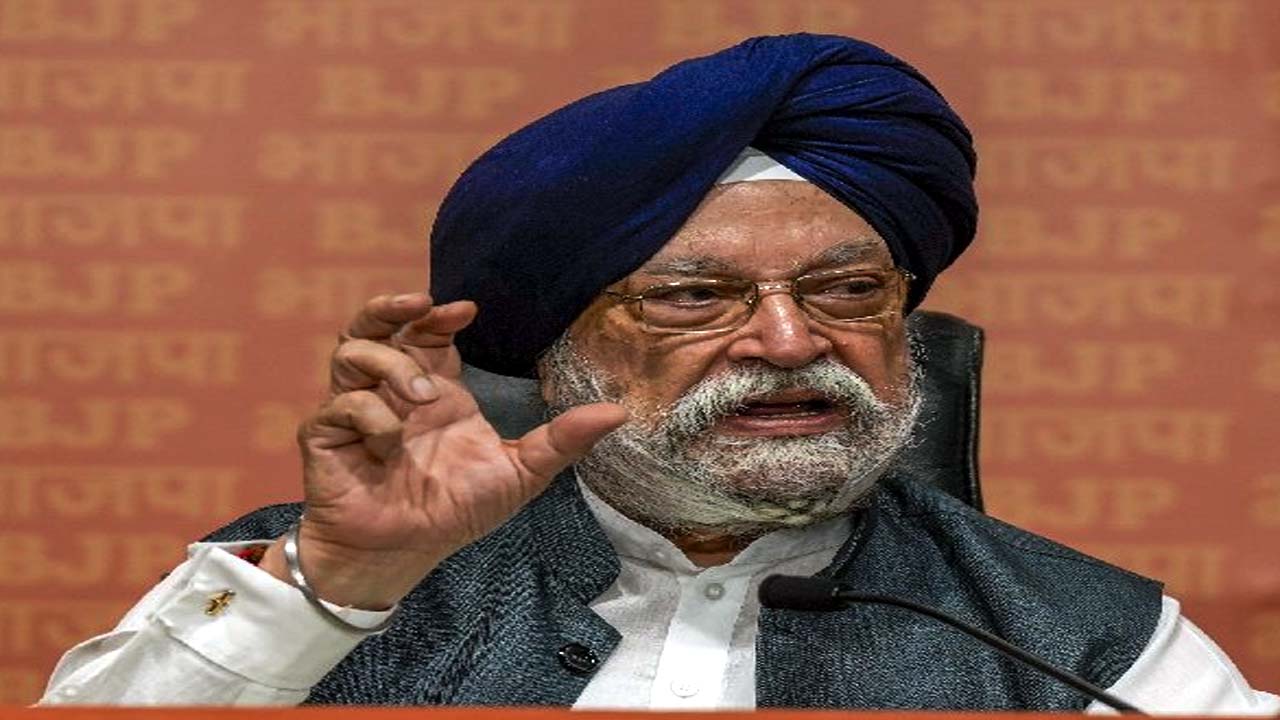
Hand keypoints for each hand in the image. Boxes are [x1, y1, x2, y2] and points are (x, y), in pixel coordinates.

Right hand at [259, 292, 626, 608]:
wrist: (404, 553)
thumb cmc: (454, 510)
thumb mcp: (519, 473)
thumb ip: (561, 441)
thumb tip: (617, 413)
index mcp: (433, 390)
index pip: (426, 332)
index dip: (438, 314)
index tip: (466, 310)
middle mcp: (391, 391)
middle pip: (375, 325)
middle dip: (392, 306)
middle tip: (420, 304)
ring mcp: (355, 409)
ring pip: (351, 352)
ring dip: (390, 364)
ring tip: (421, 397)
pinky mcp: (327, 435)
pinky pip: (341, 405)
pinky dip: (371, 416)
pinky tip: (390, 444)